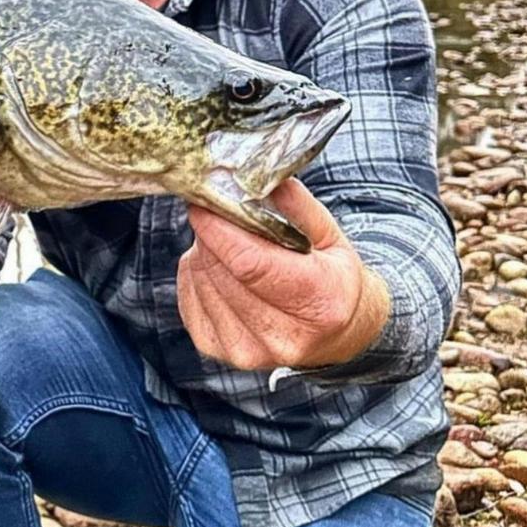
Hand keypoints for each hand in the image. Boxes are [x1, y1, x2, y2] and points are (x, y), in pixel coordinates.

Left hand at [177, 178, 390, 370]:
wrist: (338, 332)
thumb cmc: (331, 276)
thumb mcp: (329, 234)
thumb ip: (295, 204)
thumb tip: (258, 175)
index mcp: (320, 303)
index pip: (249, 263)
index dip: (218, 228)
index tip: (204, 202)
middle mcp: (284, 337)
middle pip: (221, 270)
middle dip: (212, 235)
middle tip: (220, 216)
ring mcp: (249, 351)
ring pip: (201, 281)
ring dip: (206, 254)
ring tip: (230, 247)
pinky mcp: (219, 351)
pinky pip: (188, 298)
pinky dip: (197, 275)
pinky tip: (221, 270)